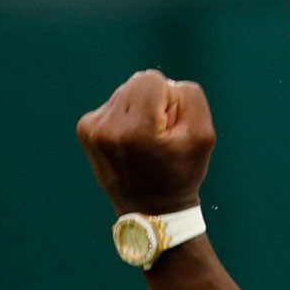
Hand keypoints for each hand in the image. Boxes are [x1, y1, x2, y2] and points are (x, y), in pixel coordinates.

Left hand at [77, 69, 215, 215]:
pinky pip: (112, 104)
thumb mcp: (203, 135)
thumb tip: (165, 84)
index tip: (169, 127)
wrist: (151, 210)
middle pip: (137, 82)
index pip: (151, 79)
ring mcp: (92, 130)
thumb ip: (190, 96)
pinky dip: (125, 117)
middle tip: (158, 136)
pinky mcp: (86, 130)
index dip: (169, 99)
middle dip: (153, 102)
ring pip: (125, 91)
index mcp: (136, 129)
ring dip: (139, 109)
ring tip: (144, 141)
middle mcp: (107, 128)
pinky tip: (131, 141)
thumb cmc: (181, 172)